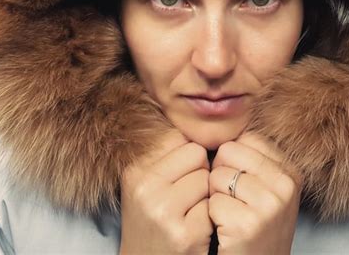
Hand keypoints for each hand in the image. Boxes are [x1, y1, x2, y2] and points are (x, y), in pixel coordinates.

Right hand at [119, 129, 212, 254]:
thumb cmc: (153, 220)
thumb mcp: (147, 184)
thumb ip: (166, 153)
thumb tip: (199, 116)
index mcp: (135, 169)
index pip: (179, 137)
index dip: (187, 156)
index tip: (178, 177)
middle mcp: (144, 186)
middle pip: (197, 152)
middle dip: (199, 172)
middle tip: (186, 197)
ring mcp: (162, 210)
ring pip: (207, 177)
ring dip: (205, 195)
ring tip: (188, 213)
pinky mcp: (183, 233)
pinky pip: (213, 205)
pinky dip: (209, 218)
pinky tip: (194, 230)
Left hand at [208, 131, 301, 254]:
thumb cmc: (253, 225)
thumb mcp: (265, 187)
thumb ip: (251, 157)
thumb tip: (219, 119)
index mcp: (290, 170)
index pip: (245, 138)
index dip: (232, 160)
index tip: (241, 184)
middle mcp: (285, 184)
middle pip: (228, 152)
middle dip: (220, 175)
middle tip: (233, 201)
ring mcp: (269, 205)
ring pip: (216, 176)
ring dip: (215, 197)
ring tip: (230, 215)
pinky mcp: (248, 225)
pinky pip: (211, 202)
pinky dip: (212, 217)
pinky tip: (226, 230)